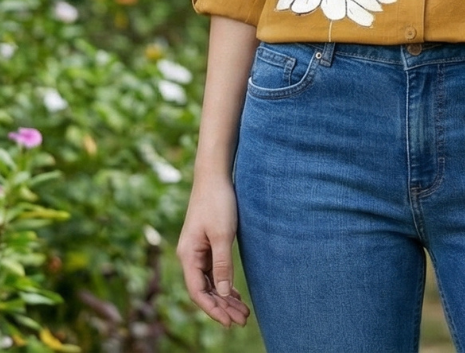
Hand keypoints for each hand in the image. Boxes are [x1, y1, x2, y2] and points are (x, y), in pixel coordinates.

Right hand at [177, 178, 250, 328]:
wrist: (214, 175)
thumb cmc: (217, 202)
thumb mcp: (223, 234)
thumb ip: (222, 264)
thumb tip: (223, 293)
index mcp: (188, 255)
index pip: (198, 292)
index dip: (213, 309)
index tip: (229, 322)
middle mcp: (189, 256)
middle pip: (204, 290)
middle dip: (222, 307)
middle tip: (243, 320)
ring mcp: (197, 250)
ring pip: (210, 282)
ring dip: (225, 297)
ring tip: (243, 312)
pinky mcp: (206, 244)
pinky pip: (213, 271)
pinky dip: (224, 283)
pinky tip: (234, 294)